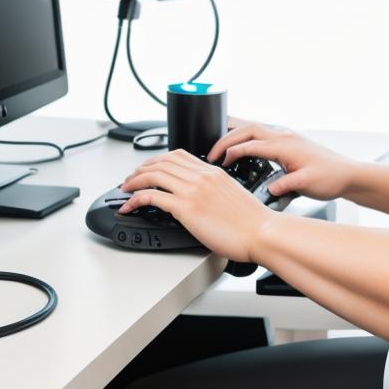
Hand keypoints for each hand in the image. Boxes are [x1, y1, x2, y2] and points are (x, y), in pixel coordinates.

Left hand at [117, 148, 272, 262]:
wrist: (262, 233)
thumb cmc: (253, 222)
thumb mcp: (233, 196)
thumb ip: (215, 190)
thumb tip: (201, 198)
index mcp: (214, 172)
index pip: (178, 156)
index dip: (157, 160)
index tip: (149, 169)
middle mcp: (202, 177)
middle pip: (161, 162)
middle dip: (140, 169)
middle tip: (131, 179)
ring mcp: (193, 191)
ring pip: (152, 175)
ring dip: (133, 181)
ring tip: (125, 190)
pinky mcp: (186, 208)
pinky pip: (151, 197)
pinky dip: (135, 199)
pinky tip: (129, 206)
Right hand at [207, 117, 357, 201]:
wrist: (347, 175)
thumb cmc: (330, 178)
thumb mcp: (307, 184)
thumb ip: (287, 185)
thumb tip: (269, 190)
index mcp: (285, 145)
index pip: (251, 143)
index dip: (232, 151)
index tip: (218, 161)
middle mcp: (284, 136)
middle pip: (247, 128)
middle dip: (226, 137)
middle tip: (211, 151)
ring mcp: (286, 136)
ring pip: (253, 127)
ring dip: (234, 132)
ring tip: (216, 139)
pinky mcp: (287, 141)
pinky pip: (261, 133)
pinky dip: (246, 136)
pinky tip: (240, 143)